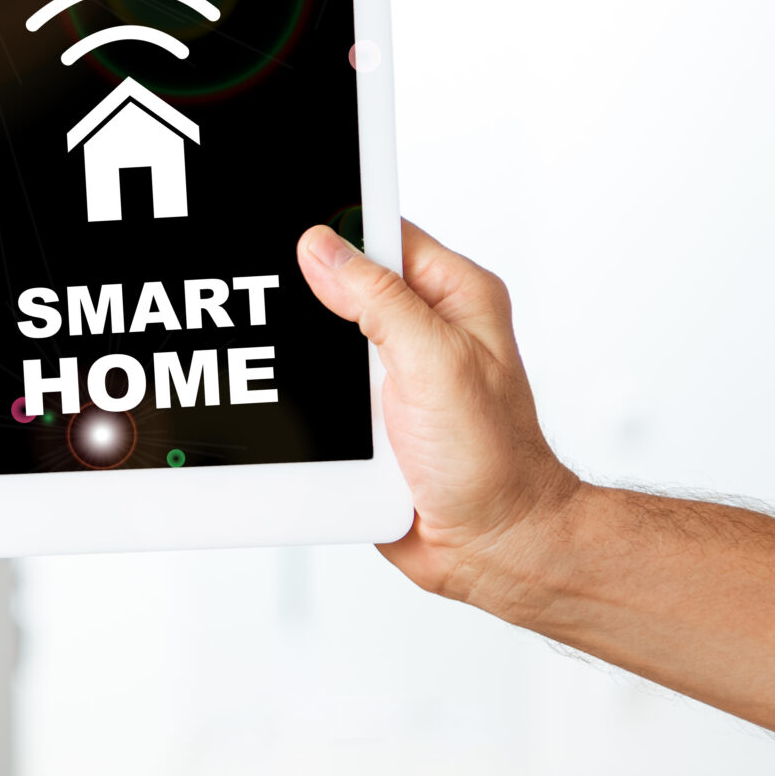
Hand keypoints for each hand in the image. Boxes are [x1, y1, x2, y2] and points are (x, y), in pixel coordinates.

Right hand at [297, 221, 580, 608]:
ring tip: (297, 371)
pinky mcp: (367, 417)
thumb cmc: (494, 461)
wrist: (489, 546)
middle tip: (280, 307)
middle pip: (340, 285)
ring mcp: (392, 373)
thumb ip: (379, 300)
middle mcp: (422, 329)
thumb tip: (322, 247)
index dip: (336, 228)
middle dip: (306, 299)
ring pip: (320, 344)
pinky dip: (302, 403)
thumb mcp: (436, 362)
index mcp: (454, 295)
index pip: (382, 232)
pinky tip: (299, 410)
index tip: (290, 232)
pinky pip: (316, 394)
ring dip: (304, 361)